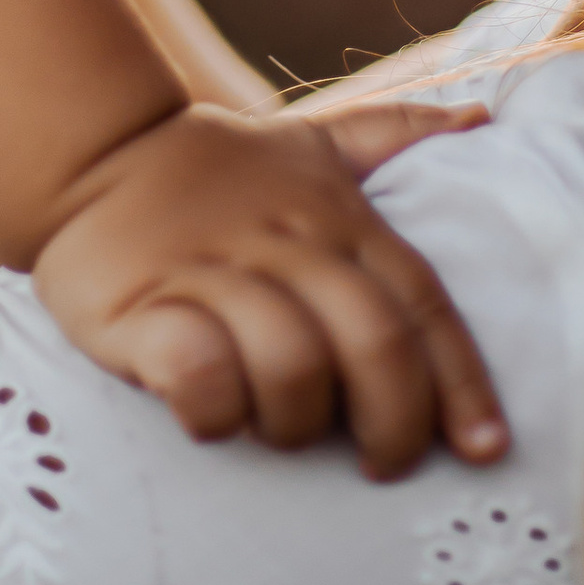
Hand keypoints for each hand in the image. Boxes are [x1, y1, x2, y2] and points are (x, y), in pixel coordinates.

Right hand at [31, 96, 506, 479]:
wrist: (97, 151)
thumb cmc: (220, 169)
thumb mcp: (312, 143)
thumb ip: (393, 133)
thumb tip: (480, 119)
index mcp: (337, 217)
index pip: (421, 300)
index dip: (461, 381)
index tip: (486, 448)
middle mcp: (287, 243)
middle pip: (372, 341)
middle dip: (394, 421)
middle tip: (383, 465)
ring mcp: (212, 272)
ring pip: (293, 363)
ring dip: (299, 420)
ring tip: (283, 431)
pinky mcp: (142, 306)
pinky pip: (196, 370)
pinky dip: (215, 408)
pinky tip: (212, 416)